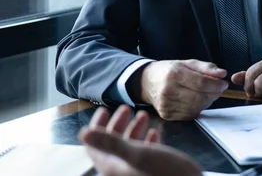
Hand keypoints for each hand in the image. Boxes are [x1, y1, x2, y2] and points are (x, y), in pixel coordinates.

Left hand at [79, 105, 202, 175]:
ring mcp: (137, 169)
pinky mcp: (153, 169)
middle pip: (113, 144)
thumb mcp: (136, 154)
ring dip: (134, 129)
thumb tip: (83, 133)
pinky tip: (155, 132)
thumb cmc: (162, 172)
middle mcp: (122, 168)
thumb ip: (111, 143)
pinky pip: (145, 152)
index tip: (104, 109)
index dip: (98, 127)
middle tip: (127, 108)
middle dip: (118, 124)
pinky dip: (147, 140)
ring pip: (130, 146)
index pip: (96, 145)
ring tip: (143, 114)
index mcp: (113, 166)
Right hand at [140, 60, 228, 119]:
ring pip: (196, 107)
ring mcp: (166, 105)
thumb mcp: (187, 63)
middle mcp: (168, 91)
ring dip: (207, 101)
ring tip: (207, 93)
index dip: (215, 85)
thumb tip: (222, 74)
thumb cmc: (169, 71)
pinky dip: (198, 108)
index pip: (201, 83)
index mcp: (174, 74)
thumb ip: (206, 67)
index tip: (223, 83)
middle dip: (213, 94)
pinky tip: (197, 100)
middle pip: (200, 97)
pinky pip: (190, 115)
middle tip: (218, 89)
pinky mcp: (167, 115)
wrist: (147, 82)